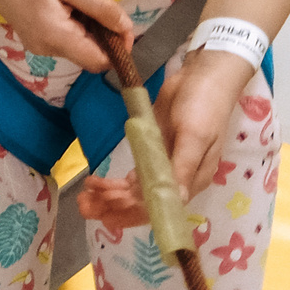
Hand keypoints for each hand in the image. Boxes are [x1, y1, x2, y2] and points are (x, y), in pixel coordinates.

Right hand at [0, 0, 131, 72]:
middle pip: (89, 56)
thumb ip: (101, 6)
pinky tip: (63, 6)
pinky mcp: (34, 40)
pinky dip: (73, 28)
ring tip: (74, 2)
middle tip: (93, 5)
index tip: (119, 24)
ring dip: (87, 30)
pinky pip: (65, 42)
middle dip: (101, 35)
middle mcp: (46, 50)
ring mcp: (38, 47)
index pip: (98, 62)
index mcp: (54, 37)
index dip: (117, 47)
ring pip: (78, 49)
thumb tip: (126, 29)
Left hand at [75, 47, 254, 228]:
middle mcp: (178, 177)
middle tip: (85, 207)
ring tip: (85, 198)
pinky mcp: (153, 149)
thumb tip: (175, 200)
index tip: (107, 207)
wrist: (201, 78)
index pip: (161, 206)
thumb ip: (183, 166)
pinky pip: (135, 172)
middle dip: (116, 208)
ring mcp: (164, 163)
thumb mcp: (195, 136)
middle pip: (146, 203)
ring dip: (112, 196)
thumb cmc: (204, 107)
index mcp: (192, 180)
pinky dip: (116, 181)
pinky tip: (98, 184)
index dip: (134, 211)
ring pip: (136, 190)